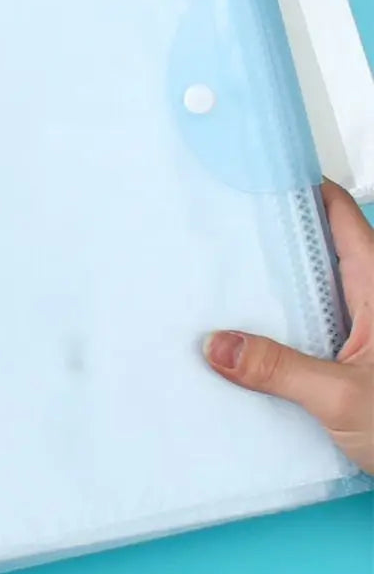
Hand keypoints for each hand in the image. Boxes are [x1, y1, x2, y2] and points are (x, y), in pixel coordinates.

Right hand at [204, 181, 373, 473]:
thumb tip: (216, 345)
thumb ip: (277, 369)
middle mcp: (372, 306)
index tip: (261, 177)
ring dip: (274, 293)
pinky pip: (308, 335)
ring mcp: (363, 337)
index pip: (342, 217)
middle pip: (321, 253)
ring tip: (222, 286)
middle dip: (275, 241)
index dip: (305, 190)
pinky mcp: (353, 367)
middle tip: (223, 232)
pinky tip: (246, 345)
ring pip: (313, 297)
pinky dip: (278, 333)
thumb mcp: (343, 397)